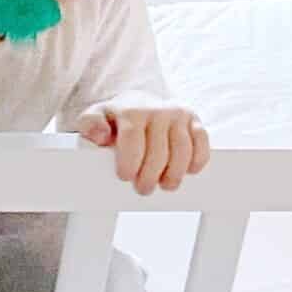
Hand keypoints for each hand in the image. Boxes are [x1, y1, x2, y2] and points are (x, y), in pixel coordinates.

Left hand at [74, 102, 207, 193]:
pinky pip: (202, 143)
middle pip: (158, 152)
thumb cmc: (115, 118)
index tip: (125, 177)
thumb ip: (90, 125)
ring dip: (174, 174)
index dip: (130, 163)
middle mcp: (157, 110)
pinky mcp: (194, 120)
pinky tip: (187, 171)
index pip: (133, 140)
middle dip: (150, 176)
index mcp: (131, 110)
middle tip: (143, 188)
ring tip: (165, 185)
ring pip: (182, 151)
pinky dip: (197, 161)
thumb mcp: (94, 118)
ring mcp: (178, 114)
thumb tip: (101, 135)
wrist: (137, 102)